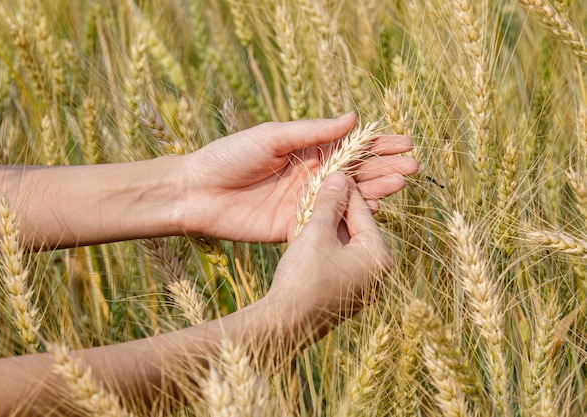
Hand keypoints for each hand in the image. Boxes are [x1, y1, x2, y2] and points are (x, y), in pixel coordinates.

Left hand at [181, 113, 417, 241]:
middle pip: (355, 173)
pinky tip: (374, 213)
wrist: (197, 192)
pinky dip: (350, 219)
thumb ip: (312, 132)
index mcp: (306, 150)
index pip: (350, 147)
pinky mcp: (295, 227)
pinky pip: (328, 223)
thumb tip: (353, 118)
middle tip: (412, 168)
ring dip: (375, 191)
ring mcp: (305, 202)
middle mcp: (311, 176)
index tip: (405, 143)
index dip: (377, 145)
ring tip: (401, 184)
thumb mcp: (273, 136)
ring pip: (347, 198)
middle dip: (384, 168)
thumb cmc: (230, 156)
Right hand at [266, 171, 391, 324]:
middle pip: (356, 229)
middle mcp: (377, 274)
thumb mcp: (316, 234)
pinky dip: (325, 247)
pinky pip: (339, 262)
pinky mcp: (345, 297)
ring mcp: (362, 288)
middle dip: (336, 209)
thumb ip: (329, 204)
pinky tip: (309, 233)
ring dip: (329, 227)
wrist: (284, 325)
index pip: (362, 213)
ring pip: (346, 246)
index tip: (334, 171)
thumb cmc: (303, 277)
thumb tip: (339, 176)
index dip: (344, 190)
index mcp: (379, 257)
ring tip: (312, 207)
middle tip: (321, 187)